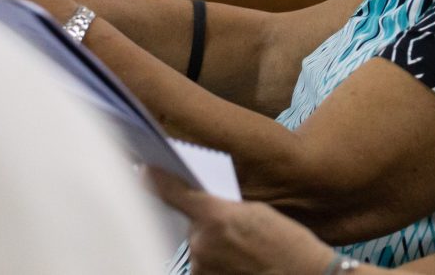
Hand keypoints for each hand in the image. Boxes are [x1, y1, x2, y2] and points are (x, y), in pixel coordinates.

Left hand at [148, 168, 335, 274]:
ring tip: (244, 250)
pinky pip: (203, 266)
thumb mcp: (258, 212)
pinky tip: (239, 264)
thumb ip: (224, 205)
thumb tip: (202, 200)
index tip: (146, 170)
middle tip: (236, 229)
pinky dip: (216, 263)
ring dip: (213, 244)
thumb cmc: (288, 244)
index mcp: (216, 216)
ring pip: (198, 245)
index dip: (157, 178)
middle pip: (192, 221)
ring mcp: (201, 267)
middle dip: (206, 221)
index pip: (174, 191)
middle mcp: (202, 242)